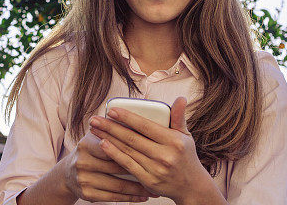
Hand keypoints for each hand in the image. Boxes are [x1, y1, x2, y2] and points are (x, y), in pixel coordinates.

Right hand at [61, 129, 158, 202]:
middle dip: (140, 169)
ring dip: (138, 188)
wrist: (68, 173)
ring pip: (118, 185)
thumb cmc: (91, 150)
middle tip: (159, 171)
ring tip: (154, 187)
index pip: (112, 146)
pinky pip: (113, 197)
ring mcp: (84, 179)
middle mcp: (82, 162)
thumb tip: (141, 110)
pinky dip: (130, 198)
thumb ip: (113, 127)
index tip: (152, 150)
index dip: (132, 149)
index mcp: (86, 144)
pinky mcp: (87, 194)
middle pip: (117, 167)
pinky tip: (142, 196)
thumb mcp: (95, 136)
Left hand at [89, 97, 213, 202]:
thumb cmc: (186, 156)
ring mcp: (156, 169)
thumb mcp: (185, 136)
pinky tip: (104, 145)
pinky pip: (128, 165)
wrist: (192, 187)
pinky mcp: (149, 181)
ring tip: (94, 130)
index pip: (145, 126)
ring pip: (127, 151)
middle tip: (95, 119)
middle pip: (132, 138)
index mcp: (173, 141)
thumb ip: (179, 117)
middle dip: (110, 127)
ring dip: (108, 139)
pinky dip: (114, 154)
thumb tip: (180, 98)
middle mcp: (165, 155)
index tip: (111, 110)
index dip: (127, 117)